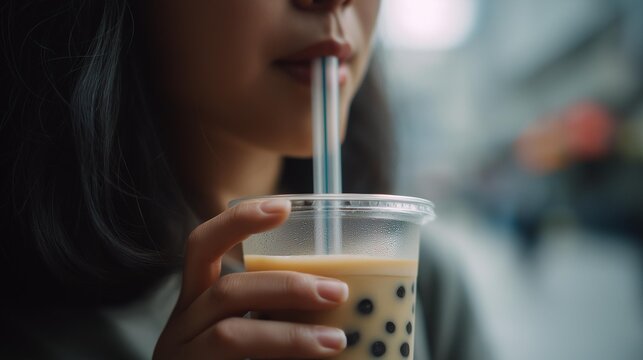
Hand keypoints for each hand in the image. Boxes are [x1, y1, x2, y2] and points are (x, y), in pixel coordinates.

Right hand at [153, 199, 348, 358]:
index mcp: (196, 305)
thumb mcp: (252, 333)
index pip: (203, 247)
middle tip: (336, 290)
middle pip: (226, 290)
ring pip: (231, 335)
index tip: (284, 206)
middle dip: (287, 285)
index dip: (239, 222)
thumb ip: (281, 315)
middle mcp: (181, 328)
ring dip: (289, 335)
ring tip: (336, 340)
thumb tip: (346, 298)